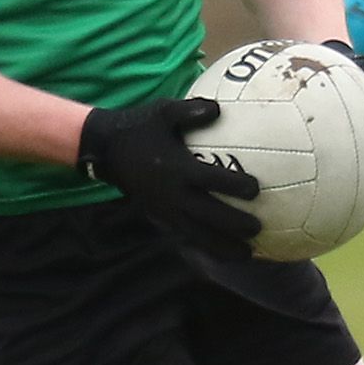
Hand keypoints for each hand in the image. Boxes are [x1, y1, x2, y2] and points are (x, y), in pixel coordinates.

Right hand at [78, 98, 262, 256]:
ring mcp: (164, 208)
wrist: (105, 149)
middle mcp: (172, 193)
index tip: (256, 190)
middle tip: (258, 229)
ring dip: (222, 245)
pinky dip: (204, 245)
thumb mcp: (162, 112)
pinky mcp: (158, 215)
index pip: (211, 180)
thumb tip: (219, 110)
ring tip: (246, 255)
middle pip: (209, 215)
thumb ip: (190, 111)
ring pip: (197, 233)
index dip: (234, 186)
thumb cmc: (139, 126)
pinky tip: (221, 252)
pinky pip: (184, 234)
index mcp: (177, 168)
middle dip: (234, 224)